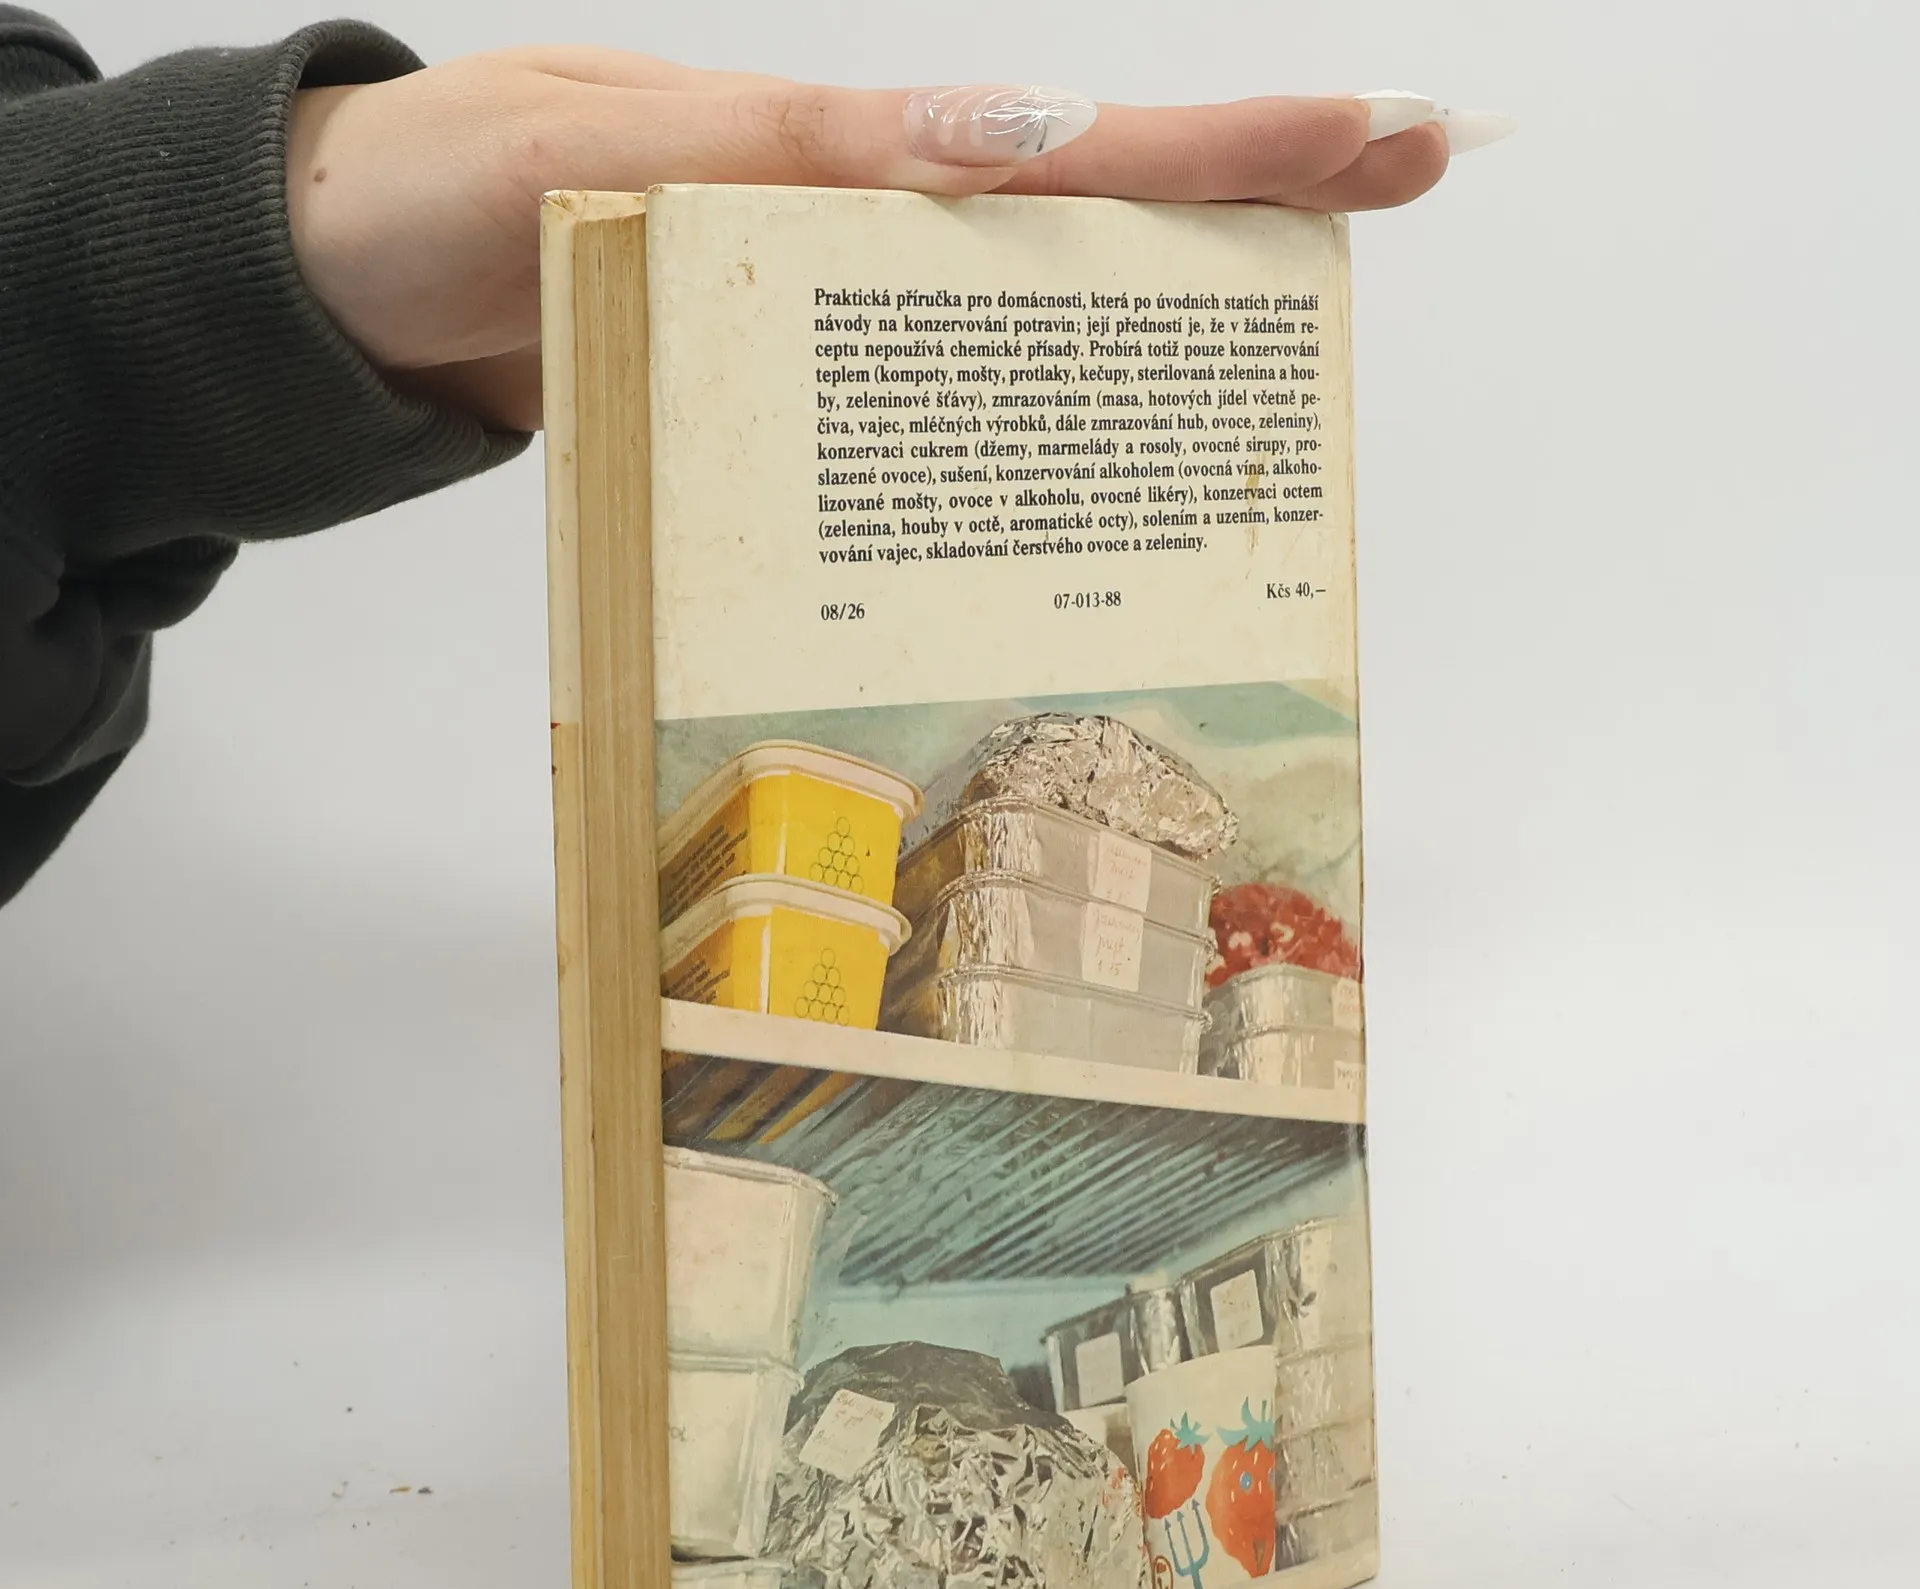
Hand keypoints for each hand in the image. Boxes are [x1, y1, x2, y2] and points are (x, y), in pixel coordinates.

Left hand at [287, 52, 1483, 433]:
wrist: (356, 297)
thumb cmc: (450, 202)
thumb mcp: (604, 149)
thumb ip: (778, 159)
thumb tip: (974, 159)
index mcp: (831, 162)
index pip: (1053, 145)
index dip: (1214, 146)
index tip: (1371, 133)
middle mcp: (853, 240)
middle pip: (1079, 221)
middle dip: (1241, 205)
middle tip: (1405, 182)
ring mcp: (827, 330)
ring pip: (1019, 332)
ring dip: (1155, 339)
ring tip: (1288, 363)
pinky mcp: (784, 408)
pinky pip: (917, 428)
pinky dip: (1011, 451)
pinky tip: (1079, 496)